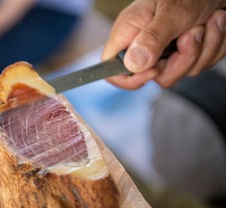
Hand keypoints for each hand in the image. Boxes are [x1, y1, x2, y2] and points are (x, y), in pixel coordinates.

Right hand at [102, 0, 225, 88]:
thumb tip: (133, 65)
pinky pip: (200, 64)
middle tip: (192, 33)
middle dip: (182, 60)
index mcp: (130, 32)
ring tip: (208, 20)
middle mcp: (145, 44)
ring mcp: (168, 51)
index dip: (129, 78)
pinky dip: (214, 45)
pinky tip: (214, 23)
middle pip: (156, 76)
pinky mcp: (188, 52)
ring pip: (182, 72)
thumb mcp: (172, 11)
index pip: (110, 69)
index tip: (153, 70)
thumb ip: (151, 39)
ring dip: (204, 48)